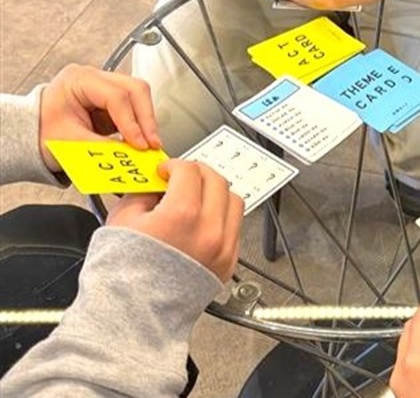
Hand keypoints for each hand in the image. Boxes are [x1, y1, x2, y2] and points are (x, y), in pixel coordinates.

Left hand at [39, 65, 160, 172]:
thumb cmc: (41, 133)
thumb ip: (104, 147)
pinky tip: (142, 139)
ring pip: (140, 95)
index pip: (116, 96)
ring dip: (147, 120)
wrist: (32, 134)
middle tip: (152, 143)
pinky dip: (141, 122)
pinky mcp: (112, 99)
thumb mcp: (71, 142)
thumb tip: (133, 154)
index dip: (132, 122)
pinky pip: (136, 105)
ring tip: (149, 143)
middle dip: (146, 118)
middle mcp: (95, 77)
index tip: (140, 144)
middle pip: (135, 89)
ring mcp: (105, 85)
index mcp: (78, 79)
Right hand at [106, 160, 243, 281]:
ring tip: (198, 197)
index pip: (190, 171)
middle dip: (198, 173)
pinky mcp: (228, 262)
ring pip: (234, 201)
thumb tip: (158, 183)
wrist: (134, 316)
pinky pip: (235, 227)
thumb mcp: (122, 219)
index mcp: (182, 214)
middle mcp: (209, 230)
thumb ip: (144, 192)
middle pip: (217, 181)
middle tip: (184, 177)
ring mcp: (223, 247)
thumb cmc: (123, 276)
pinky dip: (223, 217)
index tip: (168, 170)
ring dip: (216, 193)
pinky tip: (204, 221)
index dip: (175, 165)